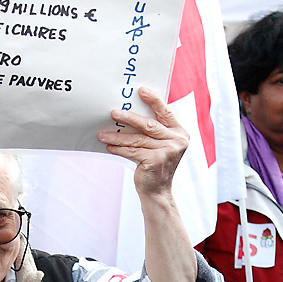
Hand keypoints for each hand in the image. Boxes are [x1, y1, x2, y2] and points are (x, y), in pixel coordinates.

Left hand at [97, 87, 188, 201]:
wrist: (157, 191)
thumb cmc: (155, 164)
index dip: (154, 100)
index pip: (166, 112)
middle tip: (113, 113)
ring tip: (102, 133)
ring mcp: (168, 151)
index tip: (141, 90)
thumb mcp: (159, 145)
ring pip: (138, 139)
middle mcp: (177, 141)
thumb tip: (128, 112)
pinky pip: (133, 151)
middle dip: (129, 118)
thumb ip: (153, 130)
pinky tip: (108, 145)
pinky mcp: (156, 161)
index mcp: (180, 132)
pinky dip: (119, 148)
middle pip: (149, 124)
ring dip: (118, 136)